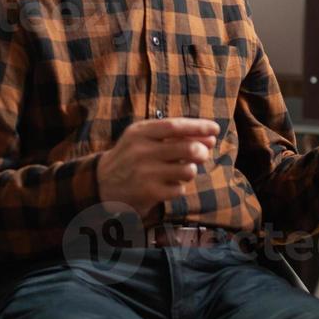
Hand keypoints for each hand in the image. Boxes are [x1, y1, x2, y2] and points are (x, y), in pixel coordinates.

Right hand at [95, 117, 219, 216]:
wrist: (102, 183)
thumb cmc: (131, 156)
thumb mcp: (143, 137)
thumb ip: (173, 135)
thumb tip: (210, 137)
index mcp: (140, 132)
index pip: (175, 126)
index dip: (199, 127)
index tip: (216, 128)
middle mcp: (141, 151)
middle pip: (188, 148)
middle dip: (202, 151)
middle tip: (203, 153)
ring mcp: (145, 173)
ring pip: (188, 170)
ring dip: (190, 171)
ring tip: (181, 171)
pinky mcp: (149, 193)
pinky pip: (180, 189)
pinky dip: (179, 187)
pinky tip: (168, 185)